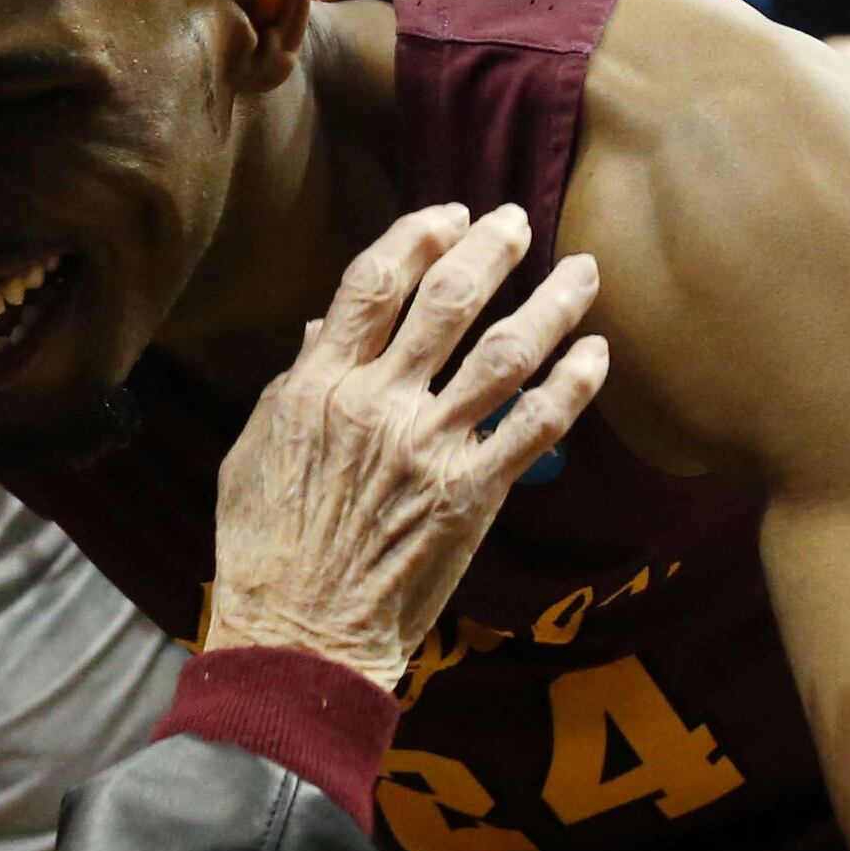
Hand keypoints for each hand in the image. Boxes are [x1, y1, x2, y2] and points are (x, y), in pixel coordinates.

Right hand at [201, 204, 607, 689]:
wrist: (300, 634)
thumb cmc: (264, 549)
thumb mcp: (253, 453)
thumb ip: (292, 384)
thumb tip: (321, 329)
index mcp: (318, 387)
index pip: (372, 283)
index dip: (415, 237)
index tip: (447, 216)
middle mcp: (377, 404)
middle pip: (447, 301)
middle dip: (489, 249)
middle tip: (519, 221)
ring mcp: (429, 447)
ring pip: (505, 353)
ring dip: (551, 304)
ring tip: (584, 272)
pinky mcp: (471, 494)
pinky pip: (536, 427)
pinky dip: (572, 385)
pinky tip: (596, 354)